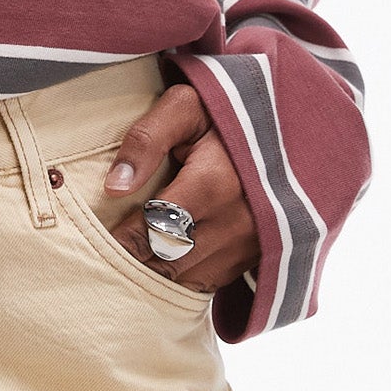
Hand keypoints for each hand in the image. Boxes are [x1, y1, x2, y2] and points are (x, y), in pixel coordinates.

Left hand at [102, 79, 257, 294]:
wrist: (295, 126)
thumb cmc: (227, 112)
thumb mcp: (186, 107)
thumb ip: (146, 140)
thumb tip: (113, 188)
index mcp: (214, 184)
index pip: (150, 229)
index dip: (119, 239)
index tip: (95, 237)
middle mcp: (238, 223)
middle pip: (167, 261)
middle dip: (135, 259)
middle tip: (107, 253)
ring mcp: (253, 244)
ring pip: (189, 280)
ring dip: (158, 273)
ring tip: (135, 258)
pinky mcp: (260, 256)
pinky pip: (212, 283)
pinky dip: (185, 277)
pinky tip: (168, 261)